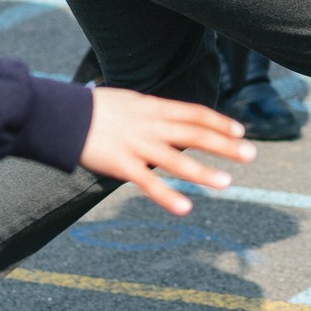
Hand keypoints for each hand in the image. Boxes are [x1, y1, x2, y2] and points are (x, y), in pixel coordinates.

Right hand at [79, 87, 254, 214]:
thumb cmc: (91, 109)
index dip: (218, 122)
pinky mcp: (120, 164)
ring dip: (203, 172)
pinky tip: (186, 208)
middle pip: (194, 133)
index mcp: (152, 107)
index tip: (240, 131)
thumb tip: (166, 118)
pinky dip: (167, 196)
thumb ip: (149, 112)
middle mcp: (149, 124)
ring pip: (176, 159)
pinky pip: (148, 182)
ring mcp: (136, 145)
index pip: (194, 113)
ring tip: (228, 183)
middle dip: (224, 144)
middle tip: (250, 154)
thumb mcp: (126, 102)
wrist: (60, 113)